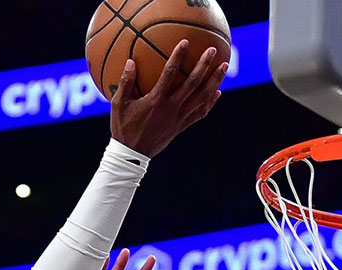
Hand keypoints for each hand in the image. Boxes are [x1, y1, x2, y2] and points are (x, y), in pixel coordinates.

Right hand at [109, 41, 228, 157]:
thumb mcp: (118, 105)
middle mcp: (172, 108)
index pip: (169, 74)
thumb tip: (130, 61)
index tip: (185, 42)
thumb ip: (125, 83)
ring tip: (224, 66)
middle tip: (212, 50)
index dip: (178, 57)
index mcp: (156, 100)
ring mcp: (180, 118)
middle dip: (204, 65)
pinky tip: (218, 92)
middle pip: (193, 84)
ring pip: (202, 97)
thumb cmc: (123, 127)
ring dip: (214, 81)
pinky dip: (210, 102)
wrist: (133, 155)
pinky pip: (200, 113)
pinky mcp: (182, 126)